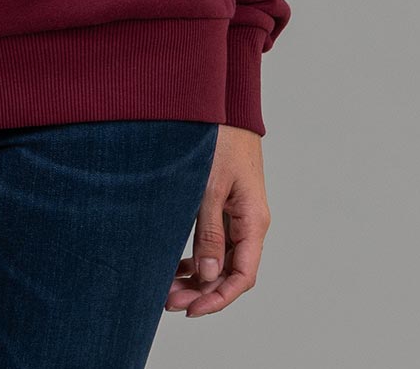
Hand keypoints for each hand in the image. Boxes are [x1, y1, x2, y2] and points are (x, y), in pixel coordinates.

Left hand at [169, 124, 266, 315]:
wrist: (224, 108)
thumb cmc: (220, 142)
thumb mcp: (209, 189)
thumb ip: (209, 232)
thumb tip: (207, 275)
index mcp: (253, 221)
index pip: (242, 276)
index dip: (218, 299)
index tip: (191, 311)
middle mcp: (249, 223)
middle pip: (230, 273)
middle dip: (202, 293)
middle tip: (168, 303)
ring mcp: (238, 216)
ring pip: (220, 261)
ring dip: (196, 279)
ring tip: (167, 290)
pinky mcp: (225, 206)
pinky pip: (214, 243)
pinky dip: (196, 258)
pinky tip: (175, 267)